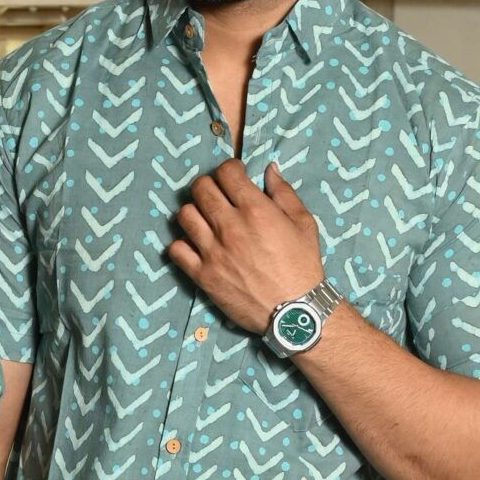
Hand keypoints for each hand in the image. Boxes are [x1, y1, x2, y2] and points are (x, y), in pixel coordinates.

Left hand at [165, 157, 323, 339]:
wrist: (294, 311)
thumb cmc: (302, 266)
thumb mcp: (303, 223)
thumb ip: (284, 193)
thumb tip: (269, 169)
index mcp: (255, 209)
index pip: (226, 172)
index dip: (229, 169)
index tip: (235, 177)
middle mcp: (229, 227)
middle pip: (200, 188)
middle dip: (209, 185)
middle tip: (218, 196)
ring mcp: (212, 252)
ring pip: (184, 215)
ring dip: (194, 212)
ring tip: (205, 220)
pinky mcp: (202, 276)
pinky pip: (176, 250)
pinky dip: (182, 244)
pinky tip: (196, 246)